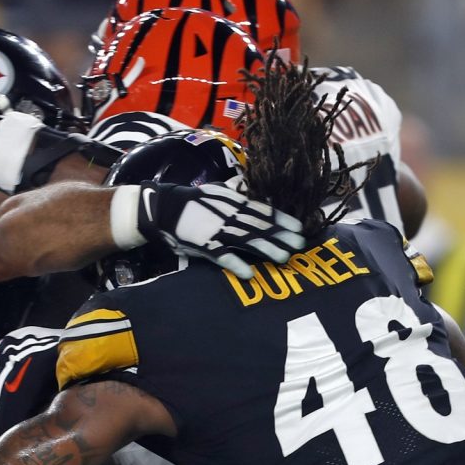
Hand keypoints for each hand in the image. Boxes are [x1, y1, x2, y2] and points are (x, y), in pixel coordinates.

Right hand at [136, 183, 303, 277]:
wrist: (164, 209)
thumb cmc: (192, 201)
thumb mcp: (217, 192)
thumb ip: (235, 193)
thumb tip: (250, 189)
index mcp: (234, 202)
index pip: (263, 210)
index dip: (282, 219)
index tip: (299, 227)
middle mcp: (230, 216)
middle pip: (260, 227)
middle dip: (281, 236)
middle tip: (300, 245)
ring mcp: (218, 231)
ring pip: (247, 241)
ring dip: (266, 250)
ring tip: (283, 258)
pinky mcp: (205, 246)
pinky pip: (223, 257)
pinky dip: (236, 265)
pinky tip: (249, 274)